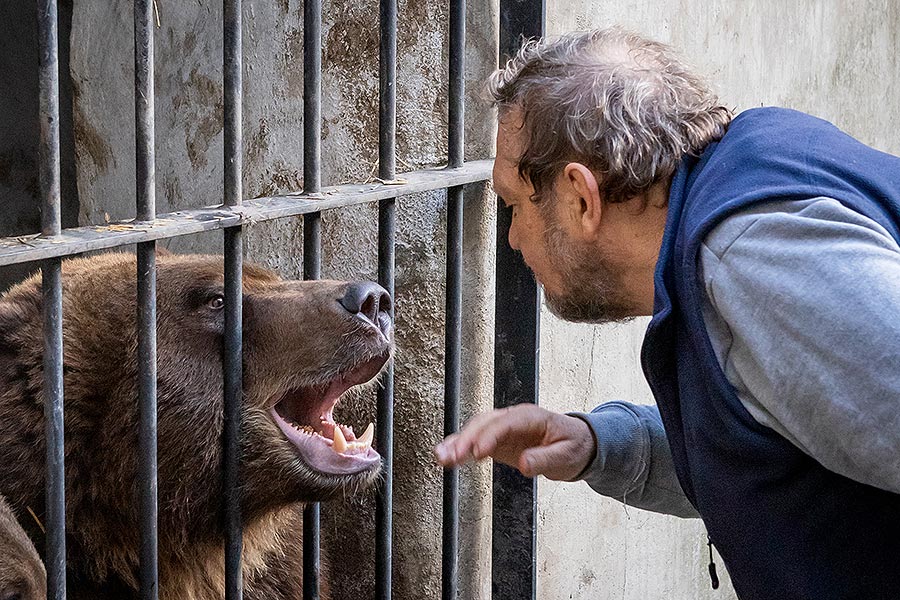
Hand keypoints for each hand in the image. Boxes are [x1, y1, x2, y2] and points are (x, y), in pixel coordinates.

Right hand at [434, 404, 595, 480]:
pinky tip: (446, 457)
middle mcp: (514, 419)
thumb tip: (524, 463)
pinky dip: (460, 449)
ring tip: (441, 457)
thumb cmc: (574, 446)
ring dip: (457, 443)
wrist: (577, 444)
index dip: (490, 436)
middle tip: (452, 456)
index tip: (478, 452)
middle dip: (466, 439)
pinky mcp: (498, 441)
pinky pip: (475, 442)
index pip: (506, 423)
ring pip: (475, 430)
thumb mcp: (566, 456)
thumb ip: (545, 459)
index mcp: (531, 417)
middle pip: (485, 424)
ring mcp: (503, 429)